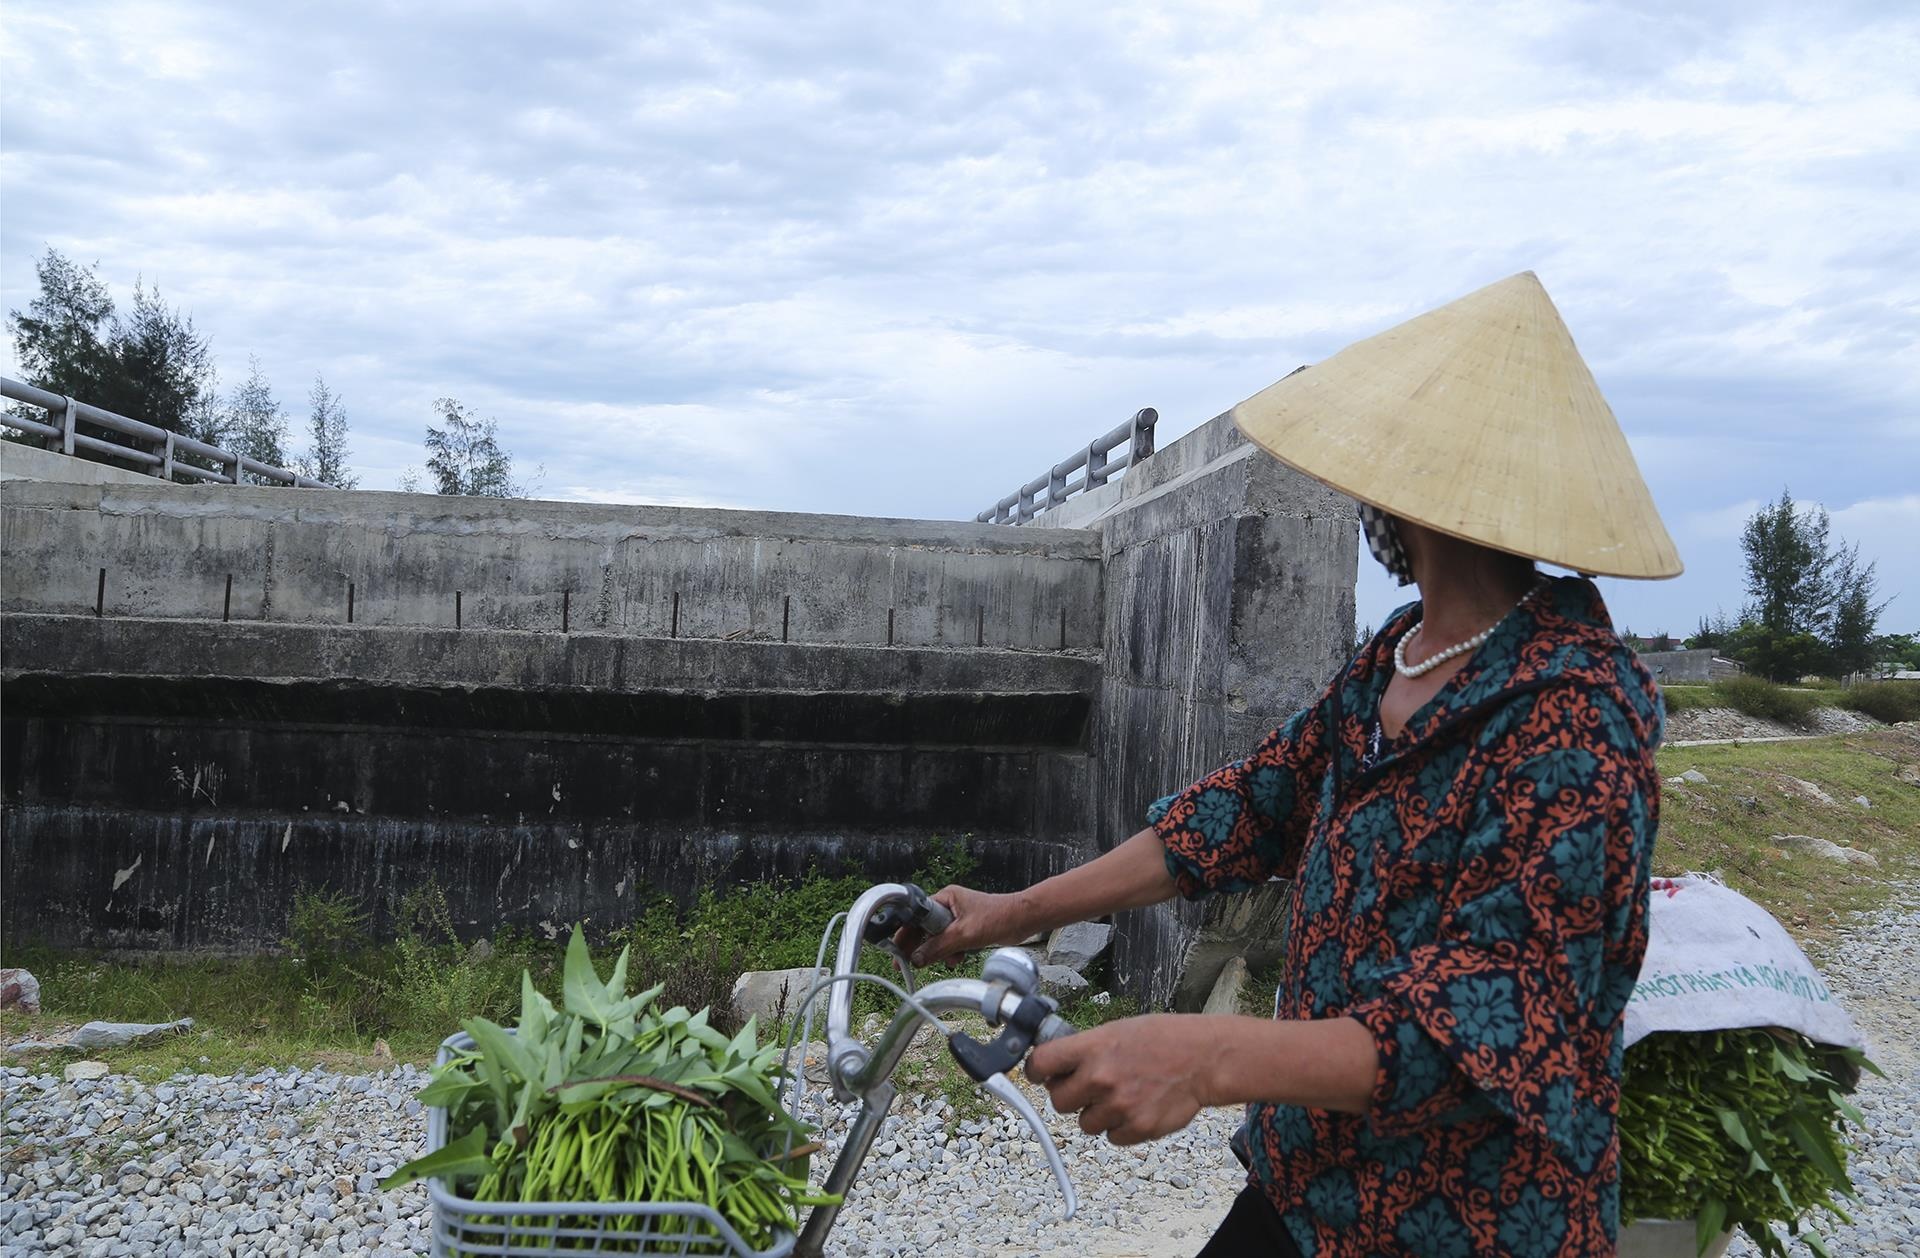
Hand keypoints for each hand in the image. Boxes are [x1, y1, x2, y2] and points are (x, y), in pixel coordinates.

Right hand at [896, 885, 1029, 965]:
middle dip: (920, 947)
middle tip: (906, 964)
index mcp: (945, 898)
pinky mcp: (966, 929)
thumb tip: (917, 959)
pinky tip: (958, 959)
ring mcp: (957, 918)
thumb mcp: (964, 935)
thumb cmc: (998, 917)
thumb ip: (938, 947)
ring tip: (948, 960)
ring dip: (940, 952)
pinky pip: (950, 943)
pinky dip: (952, 953)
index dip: (906, 934)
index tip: (897, 951)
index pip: (917, 917)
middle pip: (924, 929)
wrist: (1023, 920)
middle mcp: (949, 906)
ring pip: (937, 939)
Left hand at [1025, 1014, 1211, 1145]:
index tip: (1039, 1074)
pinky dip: (1121, 1127)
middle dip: (1069, 1096)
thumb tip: (1056, 1066)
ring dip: (1097, 1114)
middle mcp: (1101, 1078)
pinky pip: (1112, 1137)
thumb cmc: (1163, 1039)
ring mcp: (1119, 1106)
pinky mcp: (1137, 1128)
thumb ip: (1086, 1049)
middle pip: (1058, 1102)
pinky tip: (1137, 1107)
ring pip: (1085, 1123)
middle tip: (1087, 1088)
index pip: (1040, 1063)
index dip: (1035, 1071)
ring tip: (1121, 1096)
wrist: (1204, 1059)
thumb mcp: (1117, 1030)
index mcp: (1093, 1048)